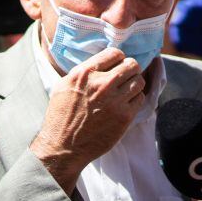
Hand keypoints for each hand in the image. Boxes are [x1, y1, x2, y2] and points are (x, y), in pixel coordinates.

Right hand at [30, 48, 144, 192]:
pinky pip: (140, 99)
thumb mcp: (64, 85)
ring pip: (139, 81)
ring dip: (134, 84)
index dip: (118, 58)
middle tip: (125, 77)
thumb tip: (101, 62)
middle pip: (132, 65)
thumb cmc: (61, 116)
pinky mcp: (124, 116)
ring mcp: (115, 100)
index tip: (116, 65)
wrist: (63, 147)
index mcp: (85, 73)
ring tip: (126, 91)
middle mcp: (102, 84)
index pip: (115, 53)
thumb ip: (83, 71)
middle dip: (130, 69)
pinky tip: (125, 104)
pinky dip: (135, 100)